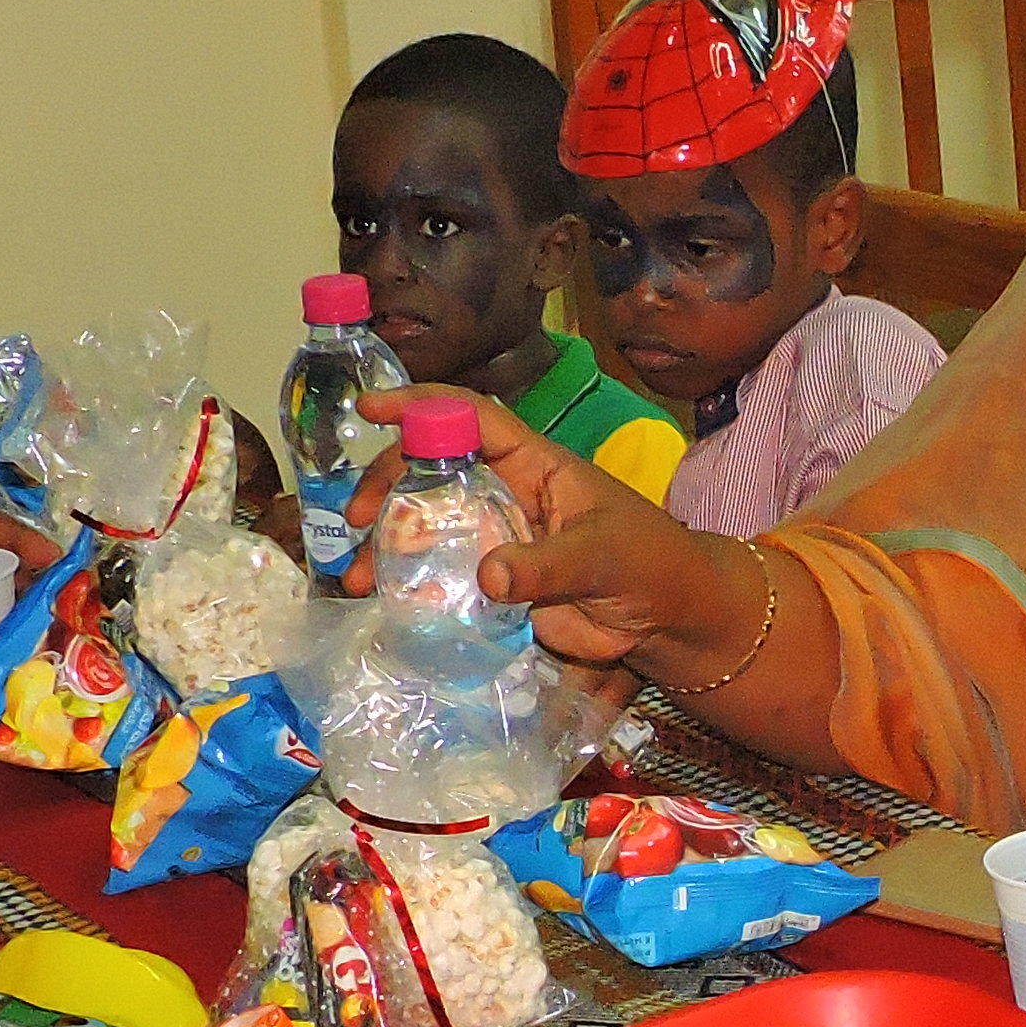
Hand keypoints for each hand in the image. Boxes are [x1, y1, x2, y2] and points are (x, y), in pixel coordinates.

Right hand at [363, 386, 755, 674]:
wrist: (668, 619)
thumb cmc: (649, 564)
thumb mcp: (603, 557)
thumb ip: (547, 568)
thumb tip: (487, 576)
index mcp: (534, 464)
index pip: (470, 419)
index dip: (420, 406)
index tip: (371, 409)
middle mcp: (505, 493)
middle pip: (431, 470)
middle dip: (387, 486)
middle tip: (357, 520)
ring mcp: (494, 537)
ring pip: (427, 527)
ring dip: (387, 545)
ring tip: (358, 577)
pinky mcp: (493, 583)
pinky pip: (440, 576)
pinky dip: (407, 585)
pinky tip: (381, 601)